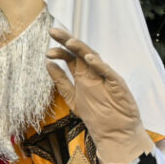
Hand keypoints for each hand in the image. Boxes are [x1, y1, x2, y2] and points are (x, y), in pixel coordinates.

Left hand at [45, 28, 153, 163]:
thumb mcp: (73, 98)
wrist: (116, 132)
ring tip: (69, 42)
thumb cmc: (97, 115)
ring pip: (93, 58)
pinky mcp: (117, 85)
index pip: (70, 58)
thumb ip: (61, 81)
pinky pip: (107, 72)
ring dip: (81, 49)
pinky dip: (98, 65)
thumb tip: (48, 64)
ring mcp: (106, 77)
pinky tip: (89, 58)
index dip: (59, 52)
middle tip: (53, 31)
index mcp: (84, 75)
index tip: (47, 52)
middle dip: (66, 40)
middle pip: (79, 52)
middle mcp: (94, 73)